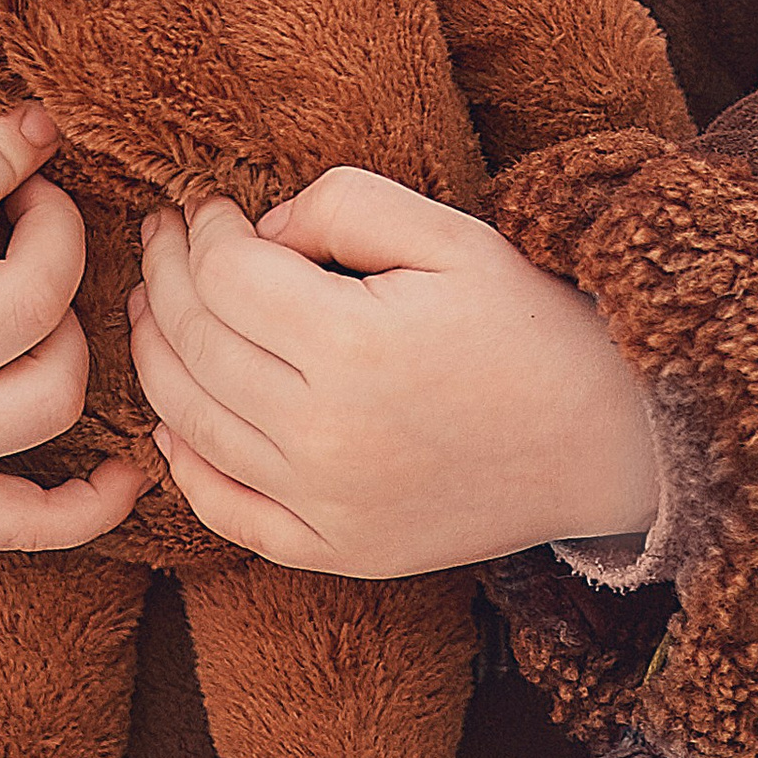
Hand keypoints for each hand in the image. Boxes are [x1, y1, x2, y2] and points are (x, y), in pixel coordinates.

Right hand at [0, 54, 143, 547]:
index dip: (8, 148)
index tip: (35, 124)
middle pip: (33, 300)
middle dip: (60, 230)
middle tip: (39, 200)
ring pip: (52, 399)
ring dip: (74, 335)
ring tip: (40, 296)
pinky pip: (32, 524)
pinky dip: (92, 508)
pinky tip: (127, 465)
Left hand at [127, 168, 658, 575]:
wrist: (607, 441)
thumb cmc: (528, 322)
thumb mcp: (448, 233)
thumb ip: (341, 205)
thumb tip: (257, 234)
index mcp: (352, 348)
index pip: (226, 277)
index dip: (202, 231)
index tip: (204, 205)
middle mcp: (325, 437)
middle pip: (195, 346)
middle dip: (163, 279)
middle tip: (159, 237)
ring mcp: (326, 507)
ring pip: (192, 424)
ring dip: (155, 357)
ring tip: (151, 306)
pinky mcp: (338, 552)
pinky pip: (228, 511)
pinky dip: (185, 463)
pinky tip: (172, 417)